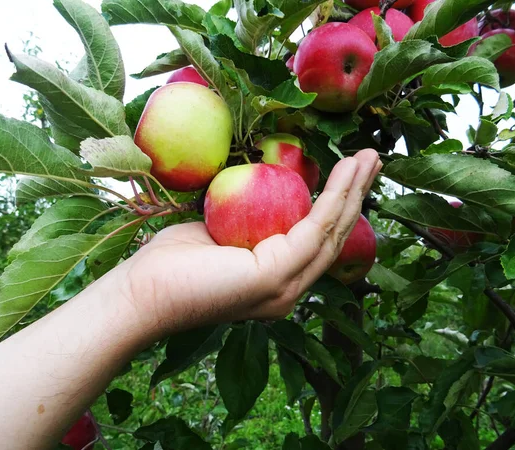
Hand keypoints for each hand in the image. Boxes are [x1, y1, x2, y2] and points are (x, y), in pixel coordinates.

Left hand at [119, 149, 381, 335]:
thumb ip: (247, 222)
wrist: (142, 291)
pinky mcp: (275, 277)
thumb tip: (259, 192)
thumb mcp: (220, 233)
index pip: (316, 241)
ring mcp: (284, 288)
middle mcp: (288, 289)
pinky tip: (345, 172)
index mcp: (276, 281)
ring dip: (353, 192)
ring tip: (369, 159)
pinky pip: (314, 229)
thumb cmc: (172, 263)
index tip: (349, 174)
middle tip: (373, 160)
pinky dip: (333, 198)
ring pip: (331, 232)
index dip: (337, 207)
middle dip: (356, 195)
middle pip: (334, 236)